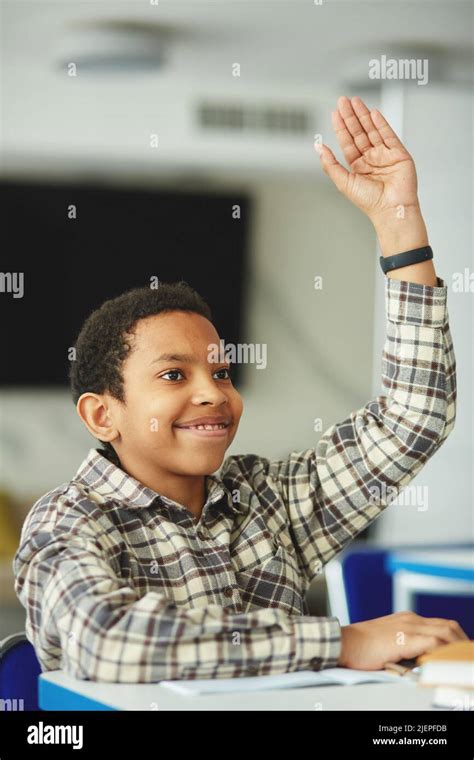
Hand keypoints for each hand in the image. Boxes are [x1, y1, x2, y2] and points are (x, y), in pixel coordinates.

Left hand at [316, 96, 418, 223]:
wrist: (391, 209)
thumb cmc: (369, 202)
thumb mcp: (343, 182)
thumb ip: (330, 164)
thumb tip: (318, 148)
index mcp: (358, 167)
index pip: (348, 142)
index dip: (341, 127)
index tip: (335, 113)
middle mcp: (371, 159)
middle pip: (359, 132)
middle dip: (351, 116)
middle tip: (343, 101)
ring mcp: (385, 155)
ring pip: (372, 130)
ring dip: (363, 115)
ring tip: (355, 101)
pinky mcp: (399, 154)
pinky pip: (389, 135)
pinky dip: (381, 123)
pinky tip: (373, 113)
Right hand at [338, 611, 468, 670]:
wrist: (342, 643)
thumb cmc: (359, 647)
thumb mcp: (386, 641)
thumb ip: (404, 646)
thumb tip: (419, 661)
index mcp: (406, 620)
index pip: (440, 625)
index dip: (455, 637)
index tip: (461, 651)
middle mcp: (410, 619)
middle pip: (448, 625)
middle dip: (462, 641)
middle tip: (467, 655)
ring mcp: (408, 627)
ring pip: (446, 631)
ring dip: (458, 645)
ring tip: (462, 659)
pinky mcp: (404, 639)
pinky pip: (435, 642)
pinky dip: (446, 650)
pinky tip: (448, 660)